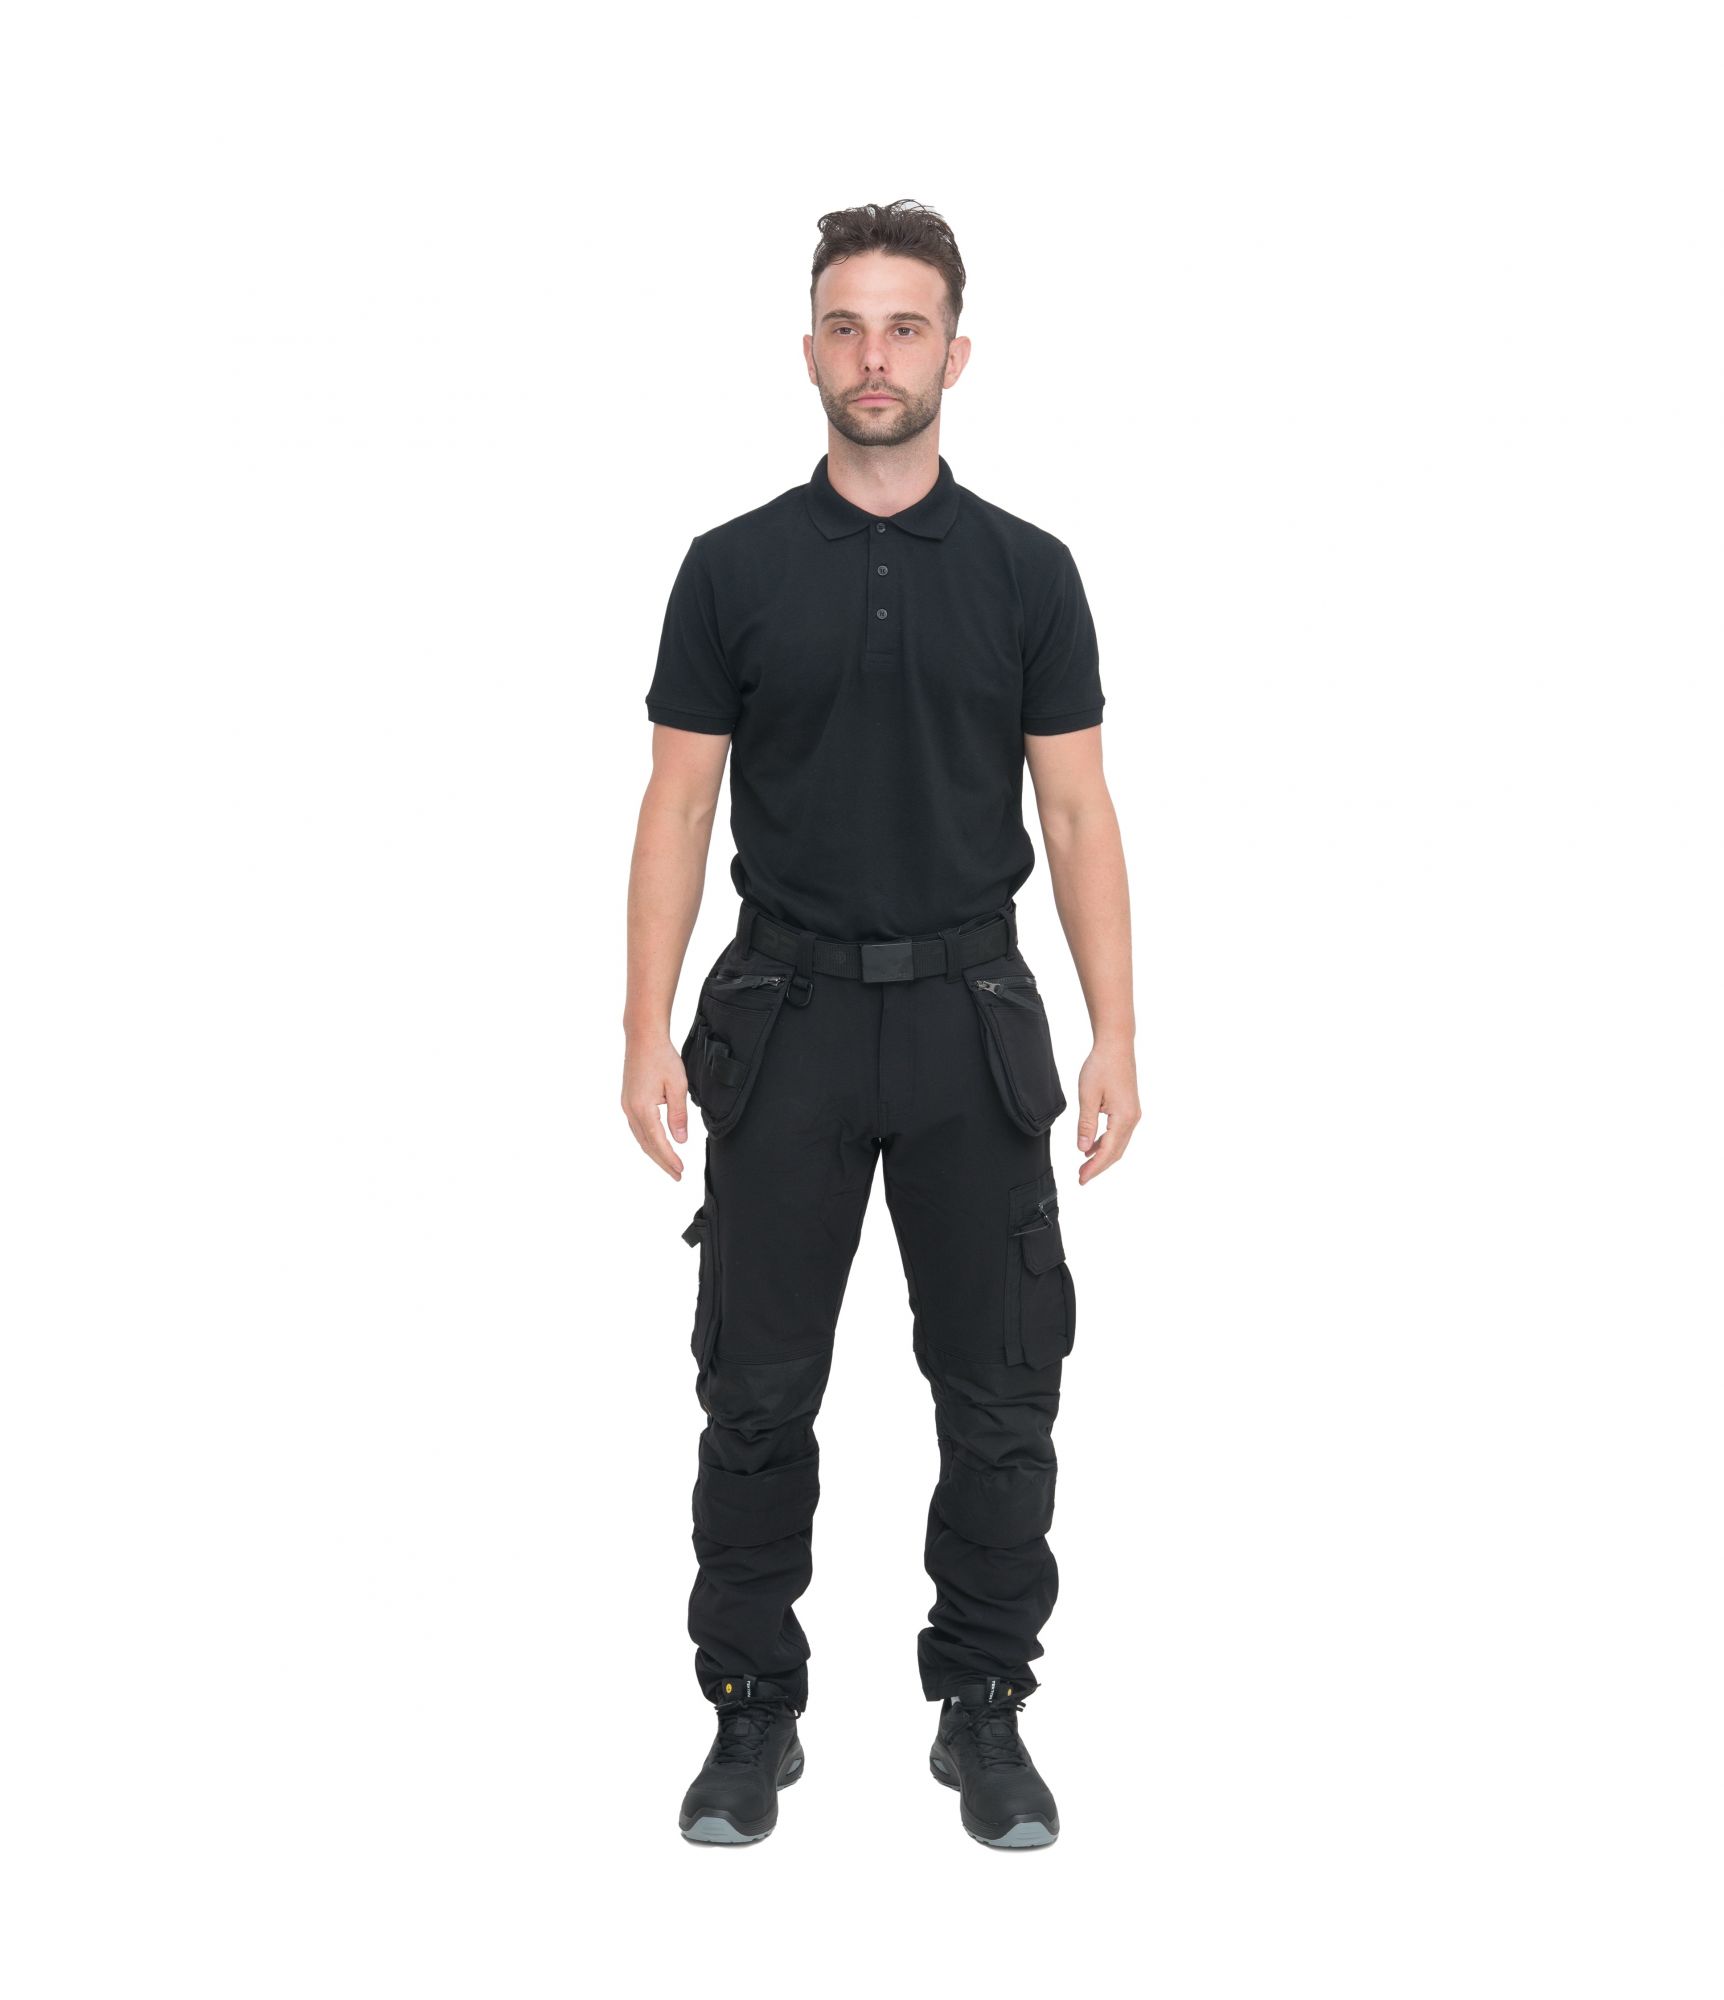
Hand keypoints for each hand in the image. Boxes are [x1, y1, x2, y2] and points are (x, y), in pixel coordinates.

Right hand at [623, 1035, 690, 1178]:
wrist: (643, 1038)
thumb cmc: (662, 1057)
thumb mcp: (677, 1086)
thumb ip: (678, 1114)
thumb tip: (680, 1139)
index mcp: (643, 1108)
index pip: (657, 1142)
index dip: (669, 1159)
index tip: (680, 1171)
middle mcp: (631, 1110)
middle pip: (646, 1144)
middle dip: (662, 1162)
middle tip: (677, 1175)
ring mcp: (627, 1105)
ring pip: (640, 1138)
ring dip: (654, 1153)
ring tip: (669, 1165)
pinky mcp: (628, 1101)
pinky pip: (637, 1128)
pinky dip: (648, 1141)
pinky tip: (657, 1145)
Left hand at [1073, 1035, 1139, 1183]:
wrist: (1116, 1046)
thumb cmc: (1101, 1066)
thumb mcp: (1088, 1096)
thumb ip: (1086, 1124)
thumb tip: (1083, 1149)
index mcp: (1123, 1117)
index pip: (1108, 1151)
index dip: (1094, 1168)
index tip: (1081, 1179)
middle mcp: (1133, 1119)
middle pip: (1116, 1152)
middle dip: (1099, 1166)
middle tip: (1081, 1177)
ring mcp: (1133, 1114)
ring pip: (1119, 1144)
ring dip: (1102, 1156)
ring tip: (1084, 1166)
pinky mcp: (1130, 1109)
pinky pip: (1119, 1134)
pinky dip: (1107, 1143)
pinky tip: (1092, 1147)